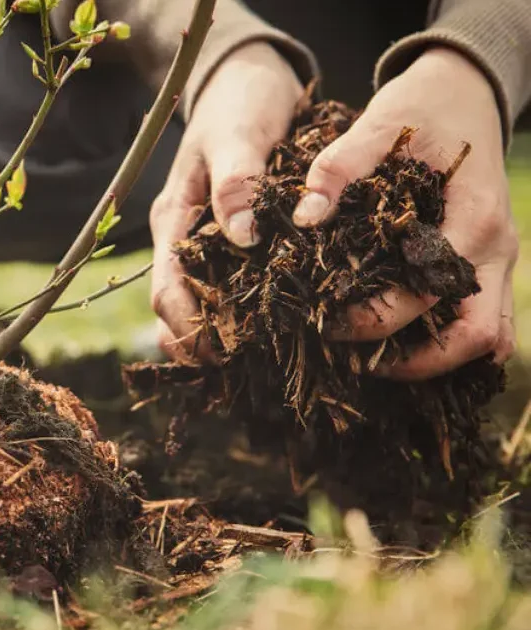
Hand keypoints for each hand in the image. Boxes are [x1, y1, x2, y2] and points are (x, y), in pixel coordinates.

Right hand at [150, 42, 302, 360]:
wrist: (248, 77)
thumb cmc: (240, 102)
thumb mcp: (238, 134)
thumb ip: (237, 182)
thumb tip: (242, 237)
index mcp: (174, 220)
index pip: (166, 290)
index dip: (188, 327)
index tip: (224, 351)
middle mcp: (184, 239)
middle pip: (177, 310)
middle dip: (202, 343)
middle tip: (245, 368)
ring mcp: (206, 242)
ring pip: (201, 305)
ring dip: (221, 335)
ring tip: (260, 360)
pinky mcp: (232, 241)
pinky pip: (230, 287)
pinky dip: (243, 313)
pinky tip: (275, 329)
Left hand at [291, 47, 517, 379]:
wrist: (465, 92)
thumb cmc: (421, 110)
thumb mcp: (377, 126)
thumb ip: (338, 168)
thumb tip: (304, 217)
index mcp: (473, 217)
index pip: (429, 291)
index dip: (377, 318)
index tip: (327, 322)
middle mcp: (495, 248)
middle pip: (476, 336)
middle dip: (416, 361)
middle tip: (356, 362)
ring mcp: (498, 261)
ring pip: (488, 338)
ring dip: (437, 361)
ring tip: (376, 364)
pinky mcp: (489, 265)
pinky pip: (485, 323)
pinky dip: (450, 344)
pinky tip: (402, 347)